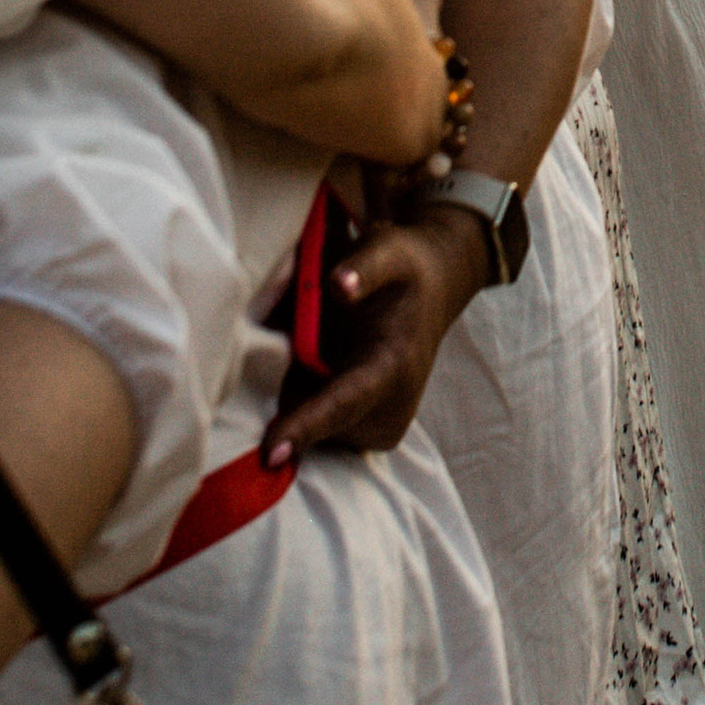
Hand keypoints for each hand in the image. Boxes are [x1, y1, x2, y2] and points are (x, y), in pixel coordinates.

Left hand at [260, 204, 488, 461]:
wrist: (434, 289)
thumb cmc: (403, 269)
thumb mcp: (388, 250)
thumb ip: (364, 265)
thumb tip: (339, 284)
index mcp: (394, 366)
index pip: (343, 403)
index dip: (306, 426)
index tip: (270, 453)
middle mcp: (392, 409)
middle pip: (313, 417)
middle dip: (293, 386)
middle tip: (309, 334)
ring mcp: (383, 428)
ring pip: (312, 424)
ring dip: (303, 390)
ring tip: (327, 345)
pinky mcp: (372, 435)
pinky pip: (320, 426)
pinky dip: (311, 399)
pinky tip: (328, 365)